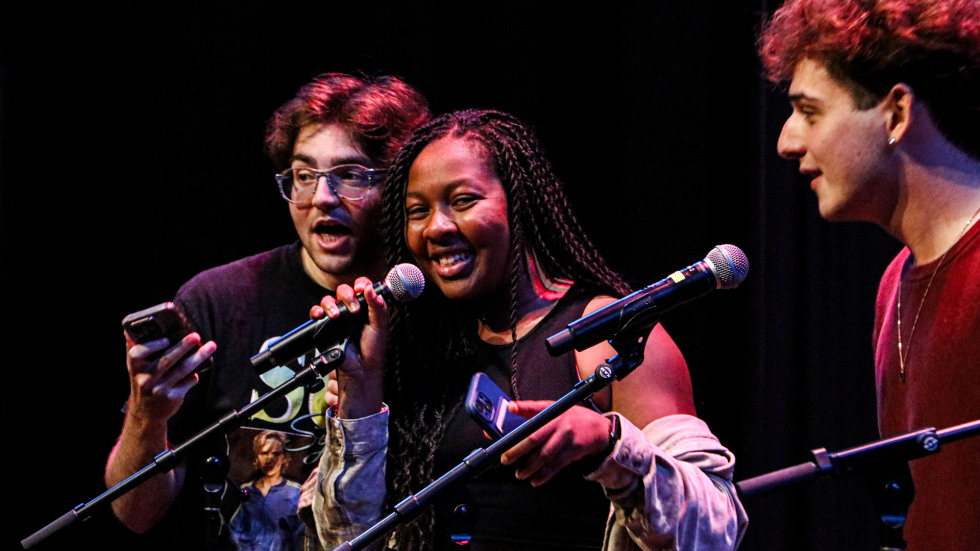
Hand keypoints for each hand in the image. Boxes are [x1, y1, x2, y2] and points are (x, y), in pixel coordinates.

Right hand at [125, 332, 215, 421]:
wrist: (146, 413)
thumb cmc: (143, 382)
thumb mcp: (136, 368)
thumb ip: (135, 348)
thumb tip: (130, 328)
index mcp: (135, 367)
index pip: (137, 354)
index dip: (151, 346)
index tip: (166, 339)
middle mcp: (145, 379)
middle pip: (166, 361)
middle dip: (182, 347)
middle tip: (196, 335)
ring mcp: (159, 389)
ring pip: (182, 370)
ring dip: (198, 357)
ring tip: (211, 345)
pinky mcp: (172, 398)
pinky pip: (187, 383)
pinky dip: (194, 376)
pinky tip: (199, 371)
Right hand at [310, 277, 387, 417]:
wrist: (360, 369)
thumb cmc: (373, 350)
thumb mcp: (380, 326)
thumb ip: (377, 306)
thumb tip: (370, 288)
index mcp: (367, 308)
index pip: (362, 288)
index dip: (361, 284)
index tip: (362, 288)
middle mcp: (352, 311)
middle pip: (344, 291)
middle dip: (347, 295)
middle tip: (354, 309)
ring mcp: (338, 318)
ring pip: (329, 300)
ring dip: (331, 303)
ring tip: (337, 315)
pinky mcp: (326, 327)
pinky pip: (317, 313)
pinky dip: (317, 311)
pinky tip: (322, 316)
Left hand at [500, 401, 611, 486]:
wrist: (602, 429)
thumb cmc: (575, 418)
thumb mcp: (556, 408)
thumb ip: (533, 409)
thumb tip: (510, 406)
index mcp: (553, 411)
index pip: (532, 412)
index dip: (517, 420)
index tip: (503, 433)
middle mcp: (560, 423)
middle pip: (535, 437)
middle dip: (518, 451)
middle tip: (506, 460)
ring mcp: (568, 437)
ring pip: (545, 454)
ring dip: (530, 466)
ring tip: (520, 474)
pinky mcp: (575, 450)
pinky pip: (557, 464)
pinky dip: (545, 474)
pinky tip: (536, 480)